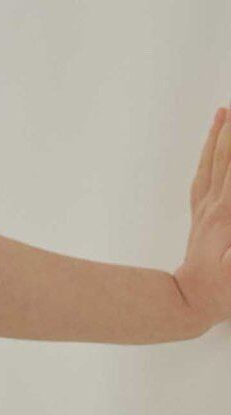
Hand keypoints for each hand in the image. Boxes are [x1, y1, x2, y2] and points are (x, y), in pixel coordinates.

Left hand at [174, 104, 230, 332]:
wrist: (188, 301)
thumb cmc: (222, 289)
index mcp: (229, 214)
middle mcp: (217, 205)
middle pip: (230, 158)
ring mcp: (206, 209)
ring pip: (214, 163)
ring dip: (221, 136)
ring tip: (225, 113)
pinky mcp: (200, 217)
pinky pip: (203, 177)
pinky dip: (208, 157)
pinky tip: (211, 148)